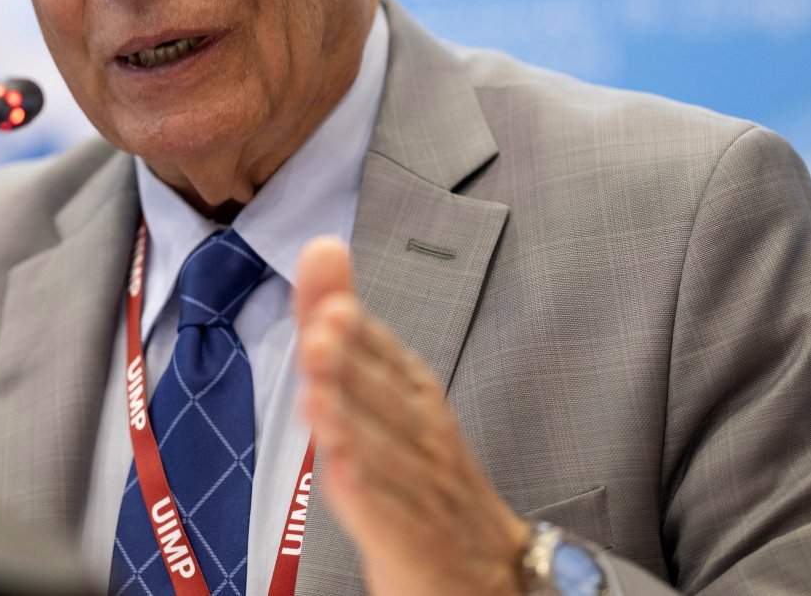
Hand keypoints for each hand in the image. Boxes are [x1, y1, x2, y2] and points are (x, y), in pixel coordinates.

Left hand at [295, 236, 530, 595]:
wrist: (492, 576)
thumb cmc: (427, 478)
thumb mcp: (384, 395)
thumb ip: (344, 327)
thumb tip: (323, 247)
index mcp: (415, 397)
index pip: (383, 352)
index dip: (355, 326)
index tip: (329, 294)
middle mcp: (424, 436)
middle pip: (385, 397)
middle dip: (353, 362)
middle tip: (324, 329)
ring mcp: (425, 492)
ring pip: (386, 453)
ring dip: (353, 422)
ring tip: (318, 396)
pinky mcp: (416, 546)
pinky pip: (392, 518)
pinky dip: (367, 494)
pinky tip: (340, 471)